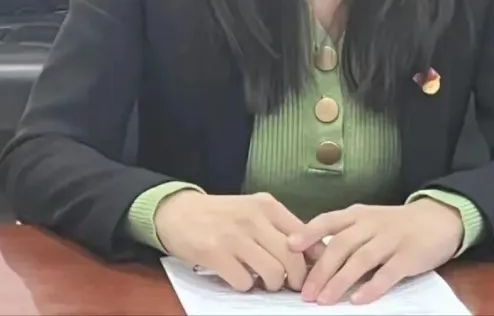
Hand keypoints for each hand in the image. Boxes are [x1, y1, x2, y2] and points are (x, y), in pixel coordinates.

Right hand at [155, 191, 307, 292]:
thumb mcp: (254, 211)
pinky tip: (239, 277)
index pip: (304, 235)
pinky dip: (245, 287)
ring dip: (271, 284)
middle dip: (296, 278)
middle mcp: (254, 217)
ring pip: (273, 272)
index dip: (312, 259)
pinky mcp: (215, 253)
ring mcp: (234, 235)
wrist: (178, 211)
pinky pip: (244, 282)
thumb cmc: (222, 215)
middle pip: (292, 257)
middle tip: (290, 284)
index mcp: (267, 205)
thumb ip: (282, 228)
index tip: (310, 271)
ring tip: (263, 281)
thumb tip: (315, 253)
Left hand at [288, 200, 462, 304]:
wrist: (439, 218)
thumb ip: (346, 234)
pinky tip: (358, 300)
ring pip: (361, 259)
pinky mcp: (409, 256)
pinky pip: (388, 273)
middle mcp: (372, 224)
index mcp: (359, 215)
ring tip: (324, 300)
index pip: (329, 220)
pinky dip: (372, 287)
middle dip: (321, 270)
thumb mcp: (369, 221)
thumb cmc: (397, 224)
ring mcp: (391, 239)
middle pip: (341, 245)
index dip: (309, 232)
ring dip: (340, 281)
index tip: (289, 247)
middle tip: (305, 292)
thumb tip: (314, 257)